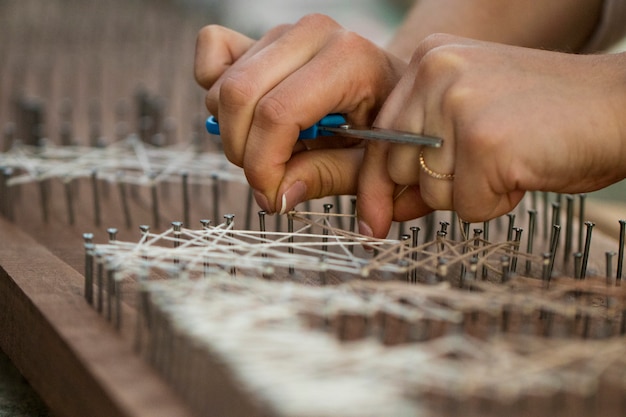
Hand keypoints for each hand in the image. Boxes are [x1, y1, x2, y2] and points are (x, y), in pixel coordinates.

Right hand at [194, 15, 405, 212]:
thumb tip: (278, 195)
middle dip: (242, 152)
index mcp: (347, 60)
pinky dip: (214, 89)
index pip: (277, 113)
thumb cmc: (382, 126)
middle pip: (238, 96)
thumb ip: (326, 177)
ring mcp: (284, 32)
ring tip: (271, 149)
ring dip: (233, 131)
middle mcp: (312, 34)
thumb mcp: (368, 162)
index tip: (272, 198)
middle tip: (267, 181)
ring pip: (222, 86)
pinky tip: (247, 116)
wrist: (388, 89)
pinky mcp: (262, 37)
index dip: (263, 164)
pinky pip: (212, 50)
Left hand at [357, 34, 625, 237]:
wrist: (620, 107)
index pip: (379, 136)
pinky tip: (524, 170)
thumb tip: (387, 207)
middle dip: (436, 187)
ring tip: (511, 158)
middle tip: (485, 166)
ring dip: (472, 193)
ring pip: (432, 193)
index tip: (374, 217)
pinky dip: (497, 203)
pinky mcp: (483, 142)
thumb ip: (424, 157)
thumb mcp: (473, 121)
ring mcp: (458, 105)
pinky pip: (468, 207)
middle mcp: (436, 74)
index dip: (377, 183)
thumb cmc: (551, 117)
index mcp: (429, 61)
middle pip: (399, 168)